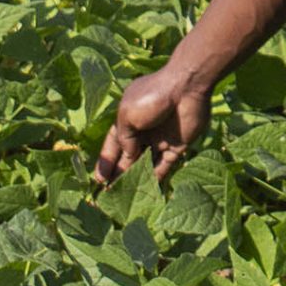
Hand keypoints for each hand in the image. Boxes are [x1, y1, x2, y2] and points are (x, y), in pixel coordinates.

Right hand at [95, 61, 211, 183]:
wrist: (186, 88)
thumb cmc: (152, 97)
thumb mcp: (128, 115)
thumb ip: (124, 139)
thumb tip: (128, 157)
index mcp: (129, 119)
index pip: (114, 144)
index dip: (106, 161)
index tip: (99, 180)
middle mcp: (144, 131)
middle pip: (129, 157)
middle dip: (119, 173)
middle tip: (109, 194)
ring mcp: (161, 139)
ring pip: (146, 164)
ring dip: (136, 179)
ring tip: (124, 197)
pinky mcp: (177, 147)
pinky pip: (164, 166)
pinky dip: (155, 178)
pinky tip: (145, 192)